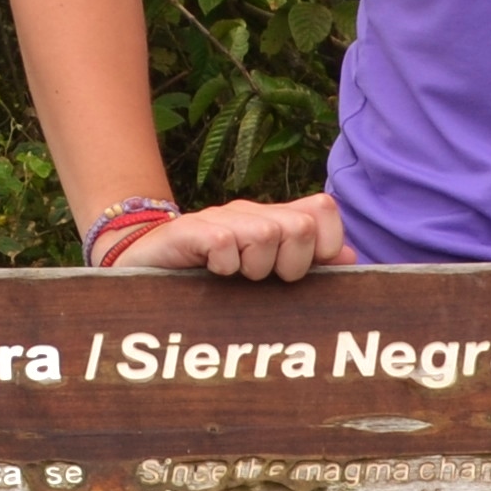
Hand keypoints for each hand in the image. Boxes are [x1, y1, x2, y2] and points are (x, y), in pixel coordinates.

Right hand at [108, 190, 354, 280]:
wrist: (141, 269)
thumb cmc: (208, 280)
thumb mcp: (262, 275)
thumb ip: (306, 262)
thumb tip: (349, 256)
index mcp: (273, 221)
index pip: (323, 210)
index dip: (324, 244)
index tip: (303, 272)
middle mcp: (250, 213)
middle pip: (300, 226)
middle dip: (290, 265)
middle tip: (261, 279)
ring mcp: (220, 219)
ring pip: (265, 234)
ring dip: (254, 268)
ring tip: (233, 278)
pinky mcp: (189, 231)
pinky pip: (224, 242)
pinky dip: (222, 265)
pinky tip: (210, 273)